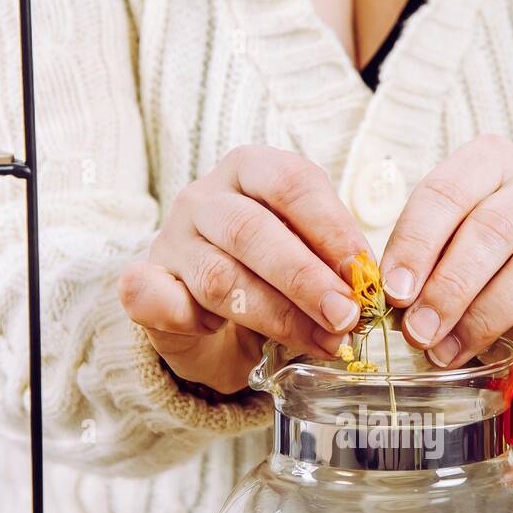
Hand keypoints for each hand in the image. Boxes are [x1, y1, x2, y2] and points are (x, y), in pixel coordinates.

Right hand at [119, 145, 369, 393]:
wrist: (217, 324)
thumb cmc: (272, 278)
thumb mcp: (309, 256)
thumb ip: (331, 264)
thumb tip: (368, 291)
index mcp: (251, 170)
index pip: (292, 183)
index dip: (332, 229)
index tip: (364, 274)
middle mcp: (205, 197)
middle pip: (252, 231)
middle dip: (306, 279)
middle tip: (345, 316)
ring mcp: (171, 241)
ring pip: (218, 276)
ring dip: (275, 315)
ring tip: (320, 342)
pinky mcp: (145, 285)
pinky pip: (154, 298)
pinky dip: (183, 316)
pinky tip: (214, 332)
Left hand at [379, 135, 512, 367]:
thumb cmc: (481, 280)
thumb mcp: (442, 264)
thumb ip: (420, 271)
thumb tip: (395, 302)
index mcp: (488, 165)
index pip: (445, 193)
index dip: (415, 245)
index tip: (394, 293)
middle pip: (492, 228)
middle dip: (449, 288)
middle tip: (419, 332)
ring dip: (489, 313)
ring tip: (454, 350)